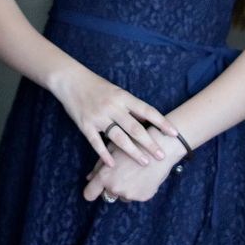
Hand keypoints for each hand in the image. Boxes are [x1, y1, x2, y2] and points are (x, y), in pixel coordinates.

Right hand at [50, 65, 174, 166]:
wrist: (70, 80)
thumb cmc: (96, 86)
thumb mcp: (117, 91)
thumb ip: (131, 106)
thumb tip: (148, 120)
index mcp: (123, 97)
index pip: (147, 111)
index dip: (162, 122)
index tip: (174, 134)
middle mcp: (112, 107)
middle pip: (135, 128)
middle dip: (150, 143)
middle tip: (162, 156)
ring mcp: (98, 116)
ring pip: (118, 137)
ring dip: (132, 152)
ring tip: (145, 162)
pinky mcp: (85, 124)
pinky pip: (96, 142)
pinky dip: (104, 154)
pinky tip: (113, 165)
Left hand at [83, 145, 177, 201]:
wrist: (161, 148)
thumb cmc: (135, 144)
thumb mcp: (112, 150)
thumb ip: (99, 166)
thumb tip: (89, 178)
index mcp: (105, 177)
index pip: (89, 193)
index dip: (91, 191)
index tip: (94, 189)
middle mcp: (115, 188)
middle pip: (107, 194)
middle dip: (112, 186)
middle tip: (123, 172)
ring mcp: (130, 195)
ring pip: (122, 195)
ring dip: (125, 188)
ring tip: (135, 172)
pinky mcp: (143, 197)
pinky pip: (136, 195)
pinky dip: (138, 188)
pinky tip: (144, 175)